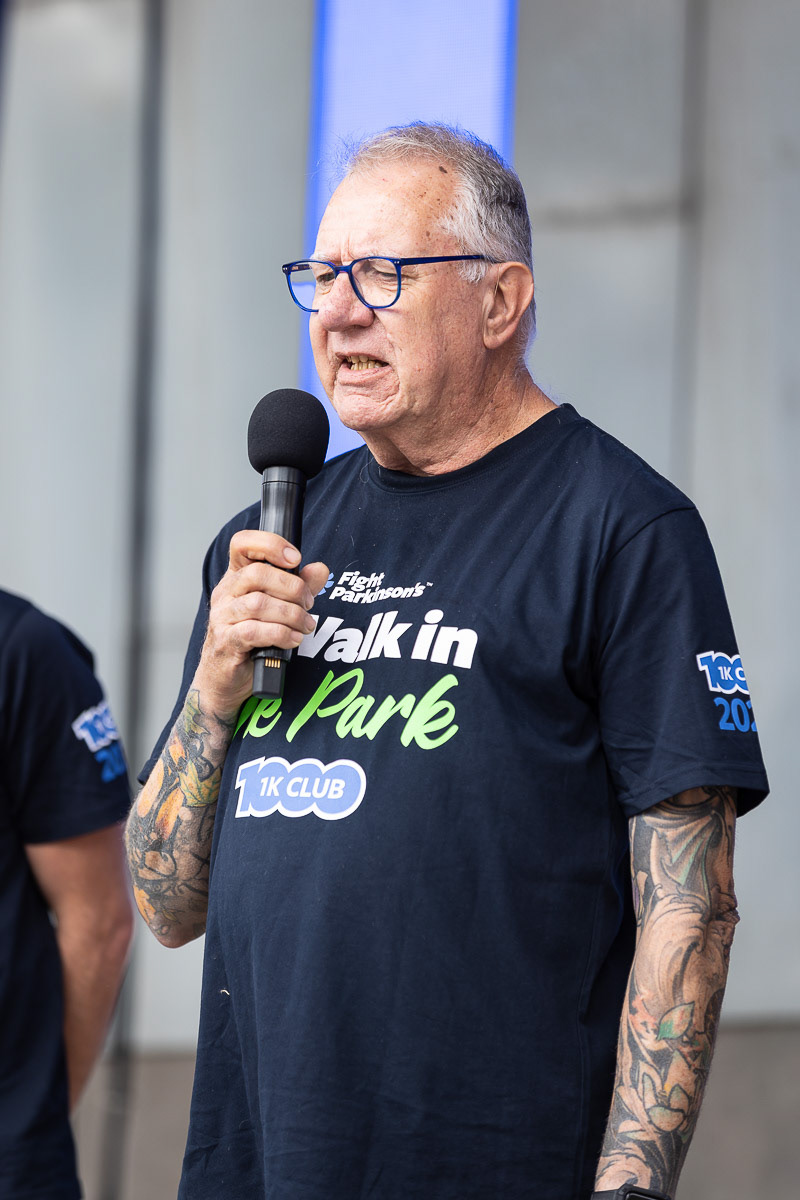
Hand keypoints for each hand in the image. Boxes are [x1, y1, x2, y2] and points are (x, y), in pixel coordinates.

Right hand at [193, 530, 328, 720]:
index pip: (242, 544)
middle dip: (292, 588)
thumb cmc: (251, 639)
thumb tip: (320, 569)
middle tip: (308, 604)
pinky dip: (281, 633)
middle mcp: (226, 593)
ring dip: (291, 614)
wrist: (224, 678)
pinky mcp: (226, 642)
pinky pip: (255, 632)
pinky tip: (293, 639)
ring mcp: (222, 617)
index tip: (295, 558)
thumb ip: (299, 586)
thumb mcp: (279, 608)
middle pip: (257, 574)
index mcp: (236, 577)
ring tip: (306, 625)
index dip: (269, 544)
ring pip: (258, 604)